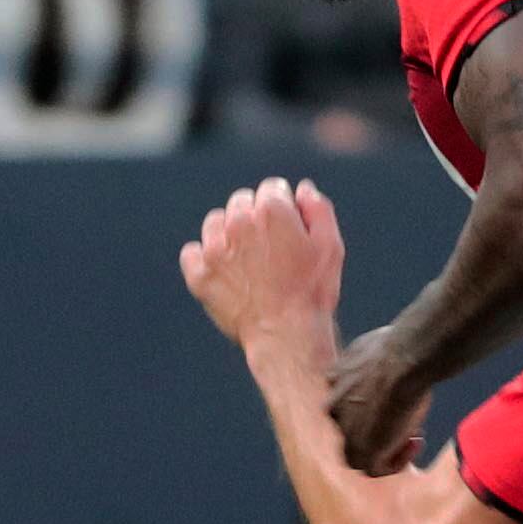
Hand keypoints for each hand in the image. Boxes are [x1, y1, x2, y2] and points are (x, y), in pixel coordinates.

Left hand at [181, 177, 344, 355]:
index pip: (272, 188)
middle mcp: (238, 222)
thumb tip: (303, 190)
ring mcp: (214, 248)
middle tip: (271, 248)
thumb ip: (318, 209)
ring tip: (248, 261)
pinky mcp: (199, 274)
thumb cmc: (313, 291)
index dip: (284, 207)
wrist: (286, 335)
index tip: (290, 228)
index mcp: (272, 211)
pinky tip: (225, 272)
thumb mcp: (331, 246)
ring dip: (229, 233)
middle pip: (242, 201)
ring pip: (216, 222)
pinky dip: (204, 258)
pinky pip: (192, 252)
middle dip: (256, 217)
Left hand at [328, 324, 433, 475]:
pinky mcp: (361, 453)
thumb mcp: (374, 344)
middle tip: (403, 421)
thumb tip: (385, 348)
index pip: (345, 402)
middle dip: (375, 429)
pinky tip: (414, 443)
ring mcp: (345, 433)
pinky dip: (395, 461)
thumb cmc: (397, 349)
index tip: (394, 399)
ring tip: (411, 438)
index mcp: (333, 380)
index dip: (370, 405)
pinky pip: (375, 469)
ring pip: (359, 452)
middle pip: (350, 428)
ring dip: (385, 448)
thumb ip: (371, 354)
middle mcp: (332, 408)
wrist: (402, 363)